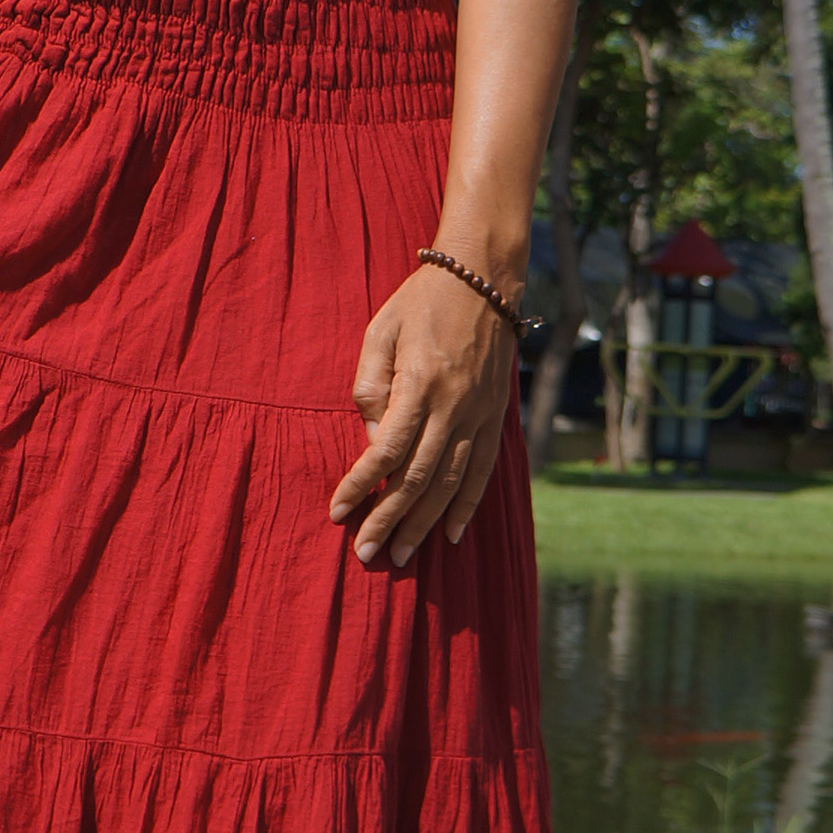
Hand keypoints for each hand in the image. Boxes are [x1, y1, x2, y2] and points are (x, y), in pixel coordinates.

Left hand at [329, 259, 521, 564]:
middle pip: (418, 477)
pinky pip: (483, 470)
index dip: (359, 485)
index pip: (385, 450)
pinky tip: (452, 533)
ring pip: (451, 482)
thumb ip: (370, 389)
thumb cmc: (419, 303)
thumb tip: (372, 444)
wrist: (484, 276)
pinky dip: (468, 505)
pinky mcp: (495, 417)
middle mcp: (454, 406)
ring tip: (403, 555)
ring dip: (425, 523)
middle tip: (367, 554)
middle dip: (390, 520)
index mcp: (421, 384)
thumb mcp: (379, 333)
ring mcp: (479, 414)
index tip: (337, 513)